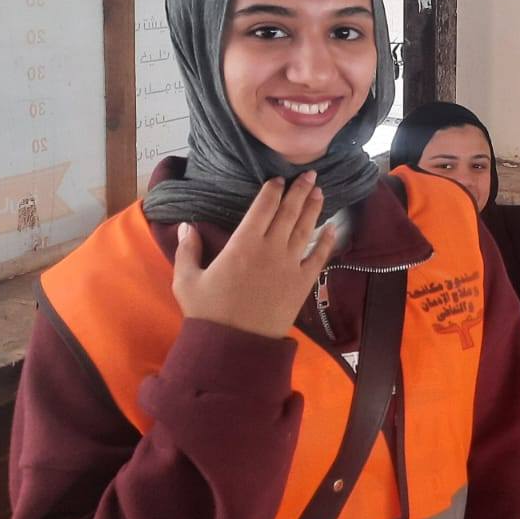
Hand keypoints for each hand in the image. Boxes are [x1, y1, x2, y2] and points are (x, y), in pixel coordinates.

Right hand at [172, 173, 333, 338]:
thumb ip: (187, 250)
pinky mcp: (303, 283)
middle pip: (289, 212)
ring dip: (314, 208)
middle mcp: (270, 249)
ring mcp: (290, 265)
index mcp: (243, 244)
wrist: (234, 345)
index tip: (279, 179)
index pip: (263, 208)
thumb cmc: (208, 313)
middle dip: (300, 191)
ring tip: (320, 191)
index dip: (273, 191)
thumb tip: (186, 225)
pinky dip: (327, 241)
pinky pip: (318, 256)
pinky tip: (332, 227)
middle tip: (310, 174)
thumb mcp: (187, 281)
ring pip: (306, 229)